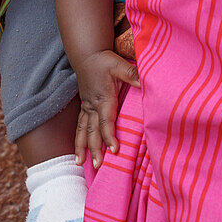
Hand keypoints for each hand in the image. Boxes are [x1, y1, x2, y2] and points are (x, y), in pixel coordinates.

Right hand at [74, 49, 140, 167]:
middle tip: (98, 166)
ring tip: (79, 163)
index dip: (110, 136)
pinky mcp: (84, 106)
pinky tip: (77, 151)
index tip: (115, 150)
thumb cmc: (104, 61)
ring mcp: (87, 107)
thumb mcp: (120, 65)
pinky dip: (78, 139)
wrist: (88, 55)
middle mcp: (93, 105)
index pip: (107, 121)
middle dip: (95, 149)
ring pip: (83, 130)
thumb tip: (145, 83)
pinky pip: (79, 125)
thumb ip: (131, 74)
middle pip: (93, 131)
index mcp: (104, 97)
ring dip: (82, 147)